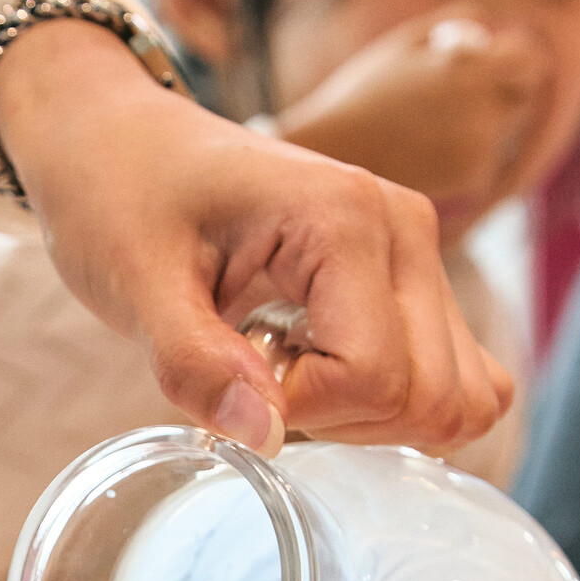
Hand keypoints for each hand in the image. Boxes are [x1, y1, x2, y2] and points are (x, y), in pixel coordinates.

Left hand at [0, 18, 510, 454]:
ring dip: (375, 422)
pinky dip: (402, 407)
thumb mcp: (136, 285)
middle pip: (431, 395)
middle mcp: (405, 228)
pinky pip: (460, 378)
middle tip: (258, 381)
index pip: (375, 376)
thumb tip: (262, 437)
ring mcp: (419, 251)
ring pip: (459, 397)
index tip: (233, 378)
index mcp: (345, 218)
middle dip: (340, 423)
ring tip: (290, 376)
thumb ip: (195, 365)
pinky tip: (325, 379)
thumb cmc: (121, 198)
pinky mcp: (414, 276)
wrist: (119, 143)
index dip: (302, 411)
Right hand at [278, 4, 552, 233]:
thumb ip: (454, 23)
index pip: (526, 58)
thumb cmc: (365, 95)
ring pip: (502, 130)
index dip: (515, 60)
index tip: (499, 65)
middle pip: (521, 96)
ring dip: (482, 127)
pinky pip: (484, 160)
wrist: (332, 156)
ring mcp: (478, 144)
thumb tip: (491, 26)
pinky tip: (426, 154)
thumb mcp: (404, 43)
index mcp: (467, 65)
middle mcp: (481, 105)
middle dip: (501, 94)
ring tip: (432, 128)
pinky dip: (465, 158)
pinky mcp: (469, 176)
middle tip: (466, 98)